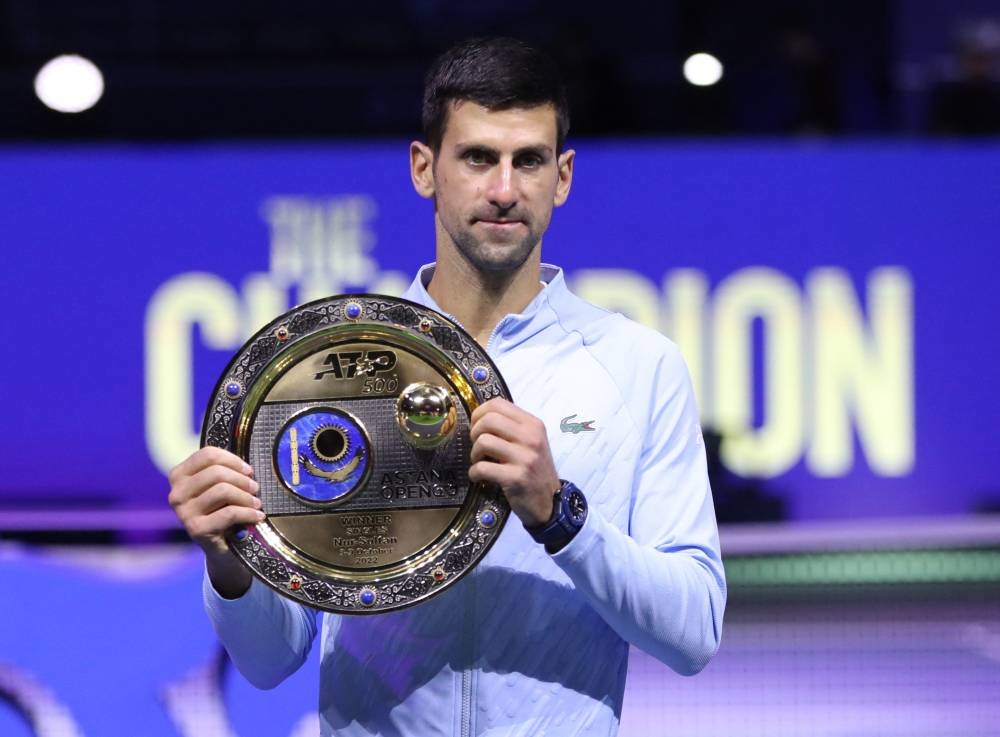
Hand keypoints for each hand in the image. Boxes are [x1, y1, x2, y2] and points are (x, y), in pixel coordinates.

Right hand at [167, 446, 262, 596]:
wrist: (221, 547)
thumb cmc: (221, 510)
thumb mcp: (218, 487)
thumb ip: (223, 471)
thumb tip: (246, 465)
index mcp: (178, 476)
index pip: (207, 455)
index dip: (232, 459)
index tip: (247, 469)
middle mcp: (176, 493)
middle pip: (216, 472)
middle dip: (241, 479)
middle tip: (255, 488)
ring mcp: (183, 512)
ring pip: (223, 491)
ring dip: (246, 497)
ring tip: (256, 503)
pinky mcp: (196, 529)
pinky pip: (229, 513)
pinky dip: (248, 513)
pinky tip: (258, 515)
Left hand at [468, 398, 559, 526]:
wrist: (551, 502)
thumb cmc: (535, 470)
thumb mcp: (531, 443)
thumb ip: (511, 428)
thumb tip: (479, 418)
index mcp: (533, 424)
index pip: (498, 404)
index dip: (479, 413)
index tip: (477, 427)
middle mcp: (531, 438)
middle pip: (488, 420)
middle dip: (474, 433)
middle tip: (478, 447)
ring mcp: (525, 458)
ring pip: (483, 442)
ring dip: (474, 454)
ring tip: (480, 462)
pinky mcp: (516, 478)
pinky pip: (482, 468)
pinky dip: (474, 473)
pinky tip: (479, 477)